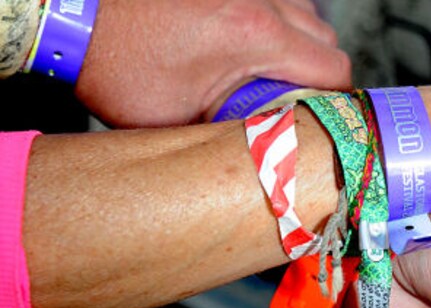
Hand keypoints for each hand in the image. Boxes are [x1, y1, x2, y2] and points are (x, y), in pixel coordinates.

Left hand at [77, 0, 350, 126]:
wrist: (78, 14)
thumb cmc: (117, 59)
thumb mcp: (176, 119)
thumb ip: (227, 132)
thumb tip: (258, 151)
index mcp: (256, 37)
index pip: (333, 69)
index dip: (335, 99)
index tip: (321, 118)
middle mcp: (260, 2)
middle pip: (327, 40)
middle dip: (317, 75)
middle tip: (291, 102)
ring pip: (306, 15)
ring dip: (298, 47)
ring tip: (269, 74)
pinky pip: (276, 1)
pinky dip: (275, 24)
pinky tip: (250, 47)